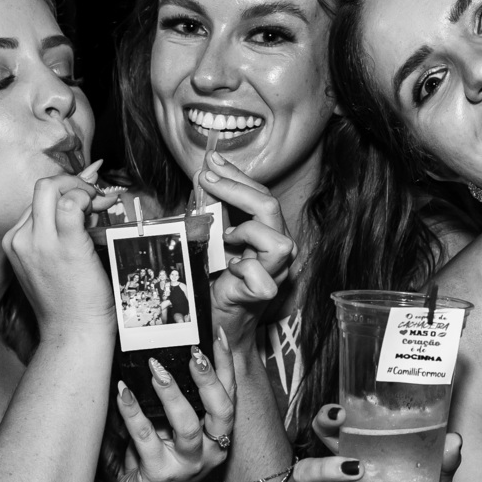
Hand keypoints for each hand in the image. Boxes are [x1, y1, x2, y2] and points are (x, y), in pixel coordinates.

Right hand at [2, 164, 118, 332]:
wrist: (73, 332)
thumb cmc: (70, 301)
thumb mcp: (53, 262)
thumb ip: (62, 230)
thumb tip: (83, 200)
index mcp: (15, 241)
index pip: (38, 201)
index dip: (66, 193)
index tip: (88, 200)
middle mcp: (21, 238)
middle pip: (41, 187)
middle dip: (71, 182)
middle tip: (93, 195)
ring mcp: (38, 241)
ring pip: (50, 188)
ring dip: (80, 187)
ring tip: (99, 203)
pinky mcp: (62, 245)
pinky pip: (71, 203)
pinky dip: (86, 198)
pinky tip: (99, 210)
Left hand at [111, 332, 236, 481]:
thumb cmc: (161, 461)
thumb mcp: (175, 430)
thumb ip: (178, 402)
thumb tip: (163, 354)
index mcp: (218, 435)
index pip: (230, 395)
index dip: (227, 366)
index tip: (219, 336)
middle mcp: (211, 451)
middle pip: (222, 412)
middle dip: (209, 380)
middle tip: (194, 353)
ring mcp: (187, 465)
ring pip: (188, 427)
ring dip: (172, 394)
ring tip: (157, 369)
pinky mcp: (161, 474)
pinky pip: (146, 438)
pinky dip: (133, 411)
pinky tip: (122, 391)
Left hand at [198, 152, 294, 343]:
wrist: (217, 320)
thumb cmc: (214, 278)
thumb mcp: (210, 238)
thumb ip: (211, 212)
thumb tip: (201, 177)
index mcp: (267, 231)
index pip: (260, 194)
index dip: (237, 175)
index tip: (212, 161)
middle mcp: (278, 249)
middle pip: (270, 207)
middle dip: (237, 188)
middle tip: (207, 179)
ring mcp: (276, 272)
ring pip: (279, 242)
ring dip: (247, 234)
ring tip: (225, 238)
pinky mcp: (264, 294)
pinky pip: (261, 278)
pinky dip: (243, 269)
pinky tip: (229, 268)